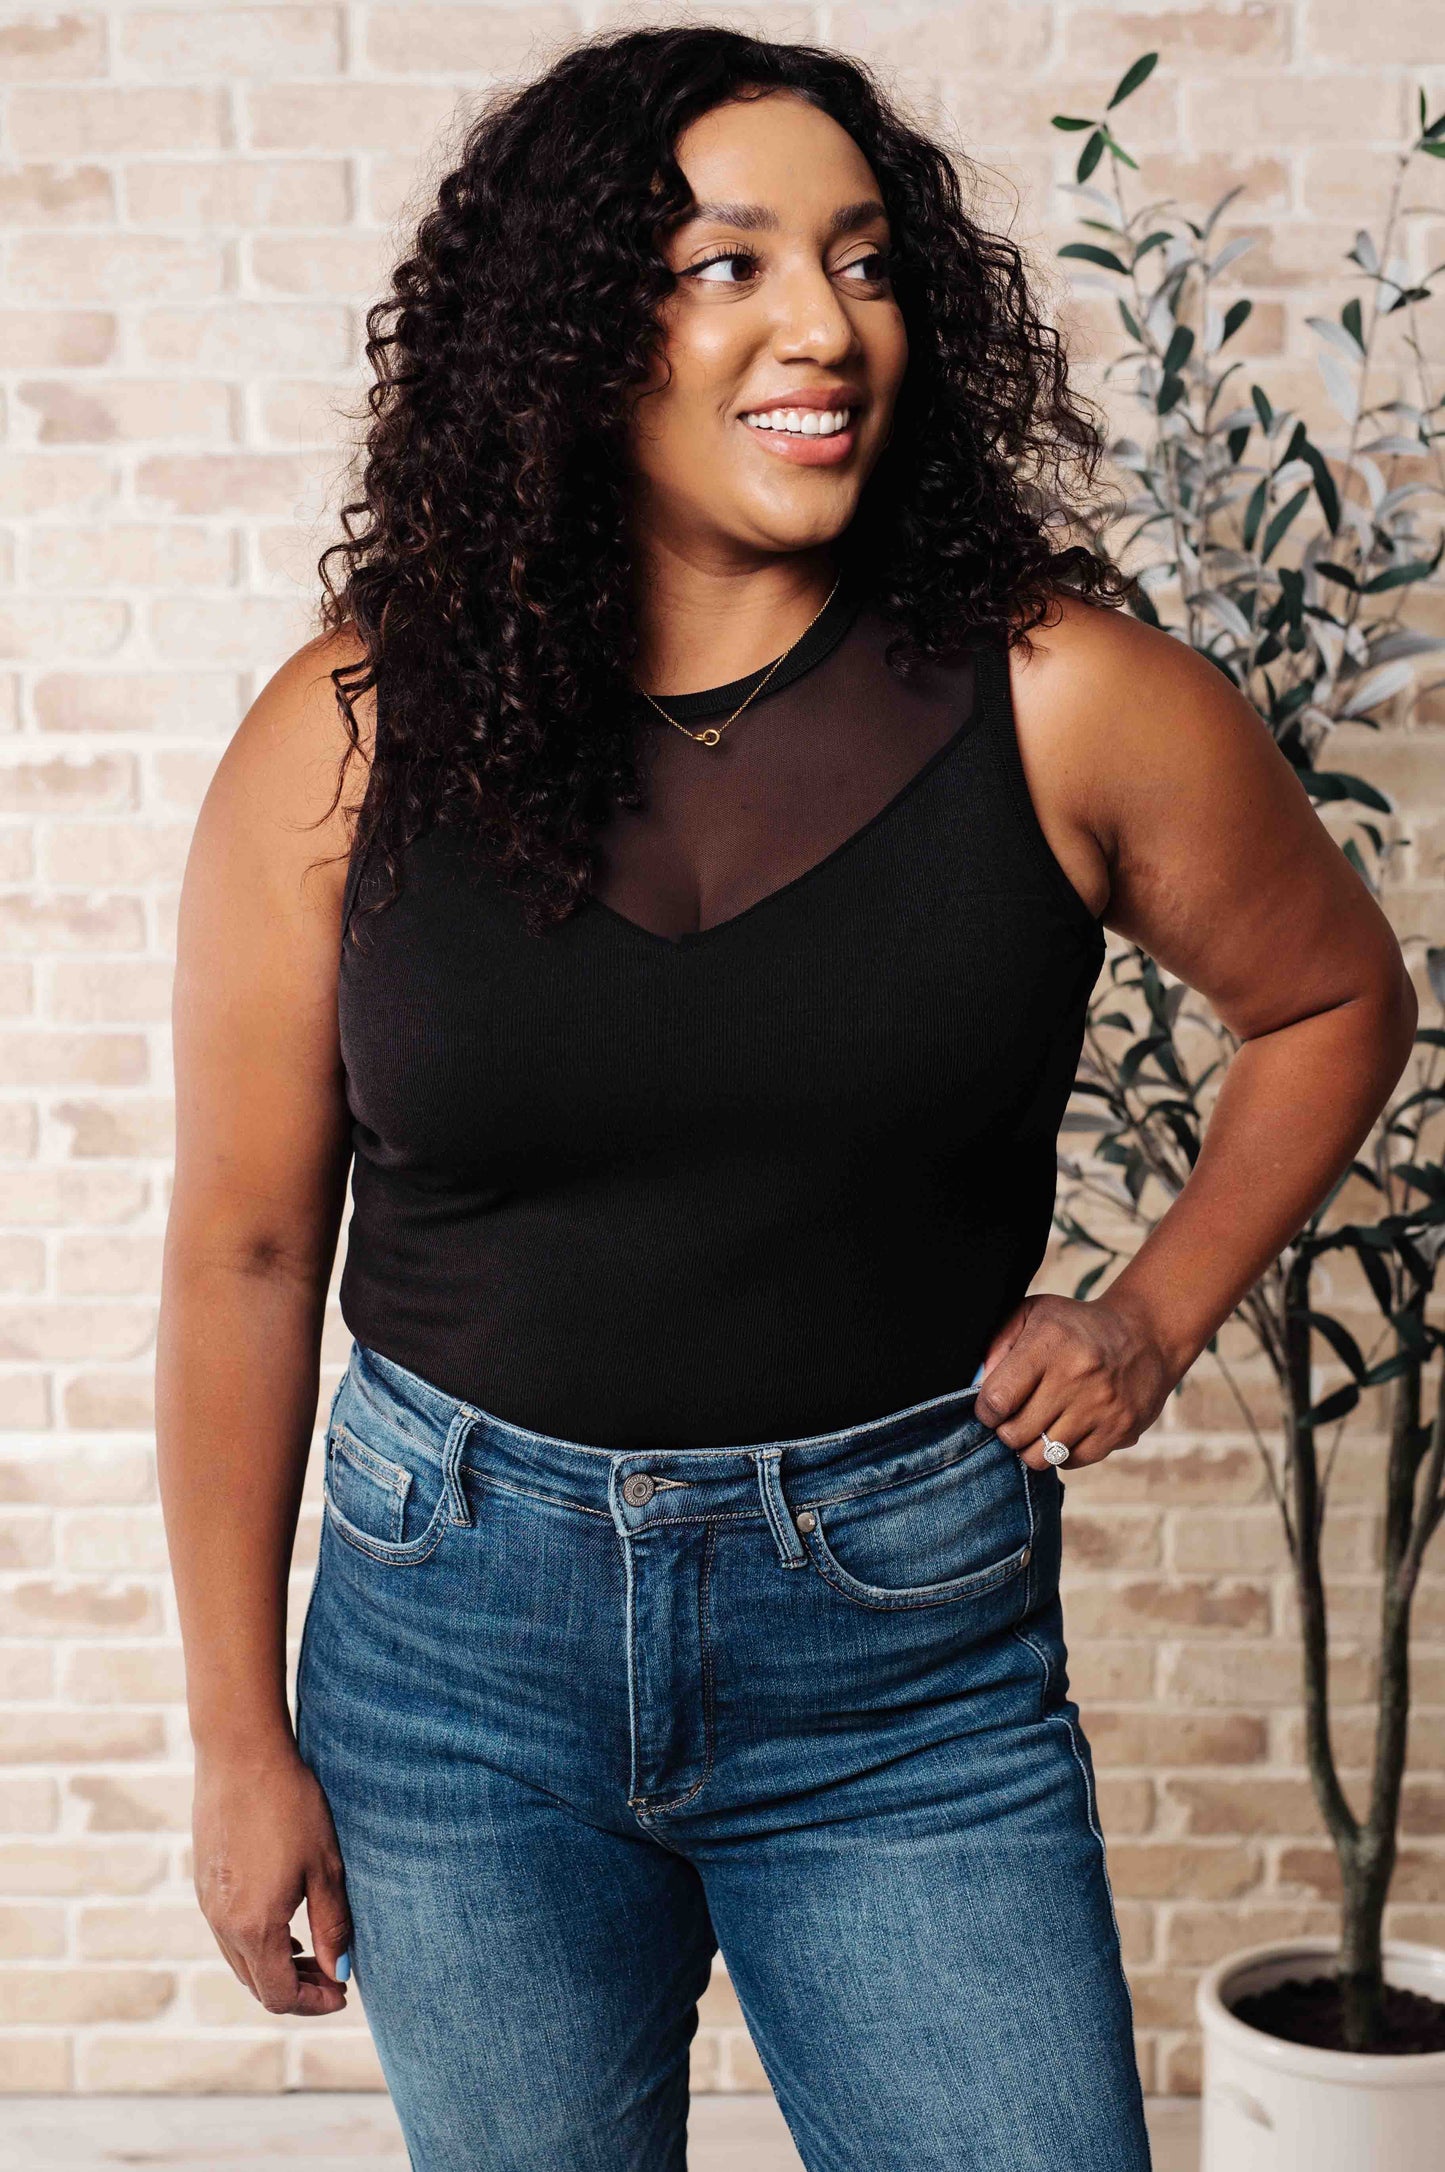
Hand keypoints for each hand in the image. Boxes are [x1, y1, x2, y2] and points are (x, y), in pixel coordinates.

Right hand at [193, 1743, 351, 2015]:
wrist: (240, 1754)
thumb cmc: (290, 1805)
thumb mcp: (324, 1866)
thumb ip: (332, 1925)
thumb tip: (339, 1971)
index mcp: (254, 1927)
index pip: (280, 1995)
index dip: (314, 2003)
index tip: (342, 1992)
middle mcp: (222, 1925)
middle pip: (257, 1985)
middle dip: (297, 1988)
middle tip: (333, 1973)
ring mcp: (206, 1905)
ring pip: (240, 1961)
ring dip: (275, 1967)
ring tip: (311, 1948)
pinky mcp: (203, 1883)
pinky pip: (227, 1934)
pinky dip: (255, 1942)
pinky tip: (282, 1919)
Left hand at [974, 1291, 1176, 1472]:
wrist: (1145, 1335)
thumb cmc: (1077, 1327)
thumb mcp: (1033, 1314)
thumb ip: (998, 1344)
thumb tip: (978, 1385)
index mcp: (1049, 1343)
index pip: (996, 1399)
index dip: (985, 1411)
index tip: (992, 1407)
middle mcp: (1077, 1376)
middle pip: (1015, 1434)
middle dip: (1007, 1430)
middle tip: (1016, 1417)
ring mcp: (1101, 1406)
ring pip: (1041, 1456)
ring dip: (1033, 1445)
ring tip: (1040, 1424)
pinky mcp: (1121, 1429)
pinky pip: (1072, 1461)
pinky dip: (1062, 1452)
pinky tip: (1067, 1428)